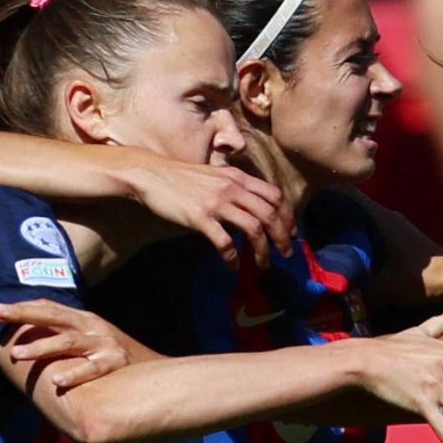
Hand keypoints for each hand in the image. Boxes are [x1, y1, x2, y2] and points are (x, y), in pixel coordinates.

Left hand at [0, 300, 149, 387]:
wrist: (156, 369)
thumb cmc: (115, 356)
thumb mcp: (91, 338)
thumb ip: (66, 335)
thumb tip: (30, 338)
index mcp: (83, 319)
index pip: (48, 308)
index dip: (22, 308)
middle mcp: (92, 326)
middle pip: (52, 315)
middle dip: (23, 314)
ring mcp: (104, 343)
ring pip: (67, 341)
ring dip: (41, 346)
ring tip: (17, 354)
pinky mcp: (115, 362)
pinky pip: (91, 369)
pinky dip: (74, 374)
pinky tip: (56, 381)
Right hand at [126, 155, 293, 267]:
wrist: (151, 174)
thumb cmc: (182, 178)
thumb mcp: (215, 175)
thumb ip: (235, 188)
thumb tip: (252, 209)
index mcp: (238, 177)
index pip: (275, 195)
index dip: (287, 216)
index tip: (291, 232)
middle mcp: (232, 188)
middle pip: (270, 214)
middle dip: (282, 237)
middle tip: (286, 253)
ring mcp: (216, 202)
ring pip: (253, 229)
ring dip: (263, 251)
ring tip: (263, 265)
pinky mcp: (200, 218)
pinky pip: (224, 242)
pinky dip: (232, 258)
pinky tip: (233, 267)